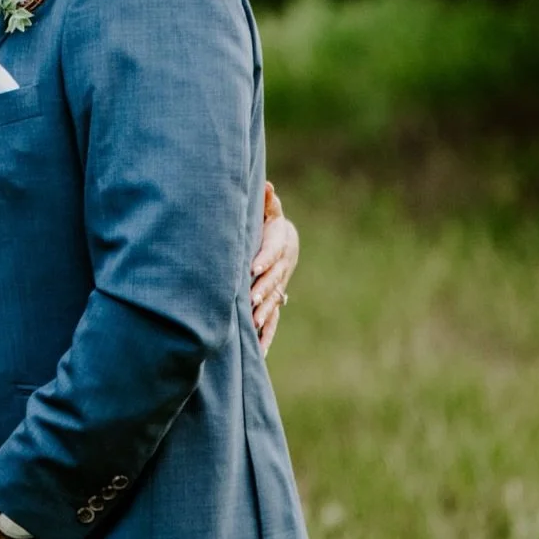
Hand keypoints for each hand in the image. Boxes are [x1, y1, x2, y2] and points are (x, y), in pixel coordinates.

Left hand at [250, 181, 298, 356]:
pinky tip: (259, 352)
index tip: (253, 267)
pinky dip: (267, 336)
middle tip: (253, 302)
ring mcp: (279, 288)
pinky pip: (273, 321)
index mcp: (280, 246)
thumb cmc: (270, 224)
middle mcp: (281, 270)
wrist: (285, 243)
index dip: (264, 260)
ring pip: (274, 303)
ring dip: (265, 315)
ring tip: (255, 326)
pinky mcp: (274, 302)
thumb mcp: (270, 211)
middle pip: (273, 282)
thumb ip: (267, 203)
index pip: (272, 254)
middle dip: (263, 292)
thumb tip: (267, 186)